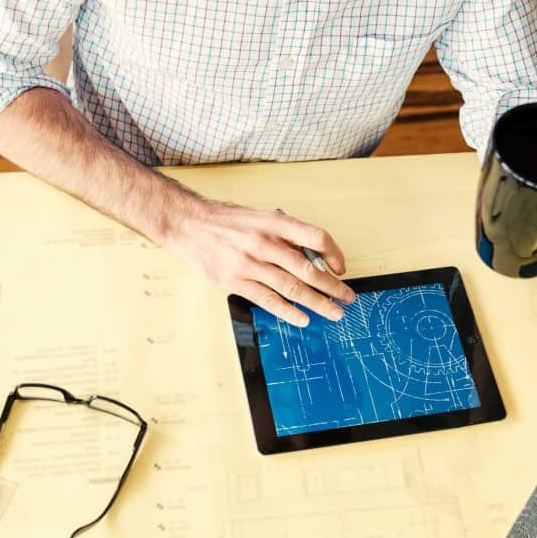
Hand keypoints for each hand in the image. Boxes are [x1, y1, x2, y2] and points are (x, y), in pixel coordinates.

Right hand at [166, 198, 355, 326]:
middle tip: (347, 298)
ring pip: (292, 288)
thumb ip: (286, 236)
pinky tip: (302, 318)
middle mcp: (264, 242)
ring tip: (333, 312)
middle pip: (308, 268)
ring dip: (317, 303)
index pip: (316, 237)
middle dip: (332, 287)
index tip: (341, 268)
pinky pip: (268, 300)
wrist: (189, 225)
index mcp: (274, 223)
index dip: (334, 253)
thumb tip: (315, 258)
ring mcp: (249, 263)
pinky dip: (288, 312)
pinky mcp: (234, 281)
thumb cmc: (228, 223)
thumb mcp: (261, 219)